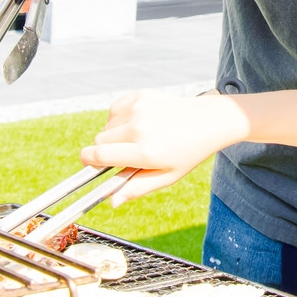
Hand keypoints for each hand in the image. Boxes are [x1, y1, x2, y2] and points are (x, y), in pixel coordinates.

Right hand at [84, 90, 246, 204]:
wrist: (208, 120)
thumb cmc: (188, 152)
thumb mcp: (167, 176)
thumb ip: (137, 188)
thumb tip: (111, 201)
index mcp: (145, 152)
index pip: (99, 155)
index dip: (88, 161)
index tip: (89, 164)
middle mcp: (140, 128)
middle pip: (99, 140)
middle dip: (106, 150)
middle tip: (126, 154)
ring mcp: (139, 109)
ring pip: (107, 125)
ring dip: (115, 134)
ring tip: (139, 138)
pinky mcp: (140, 95)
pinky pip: (114, 109)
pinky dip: (120, 118)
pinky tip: (139, 123)